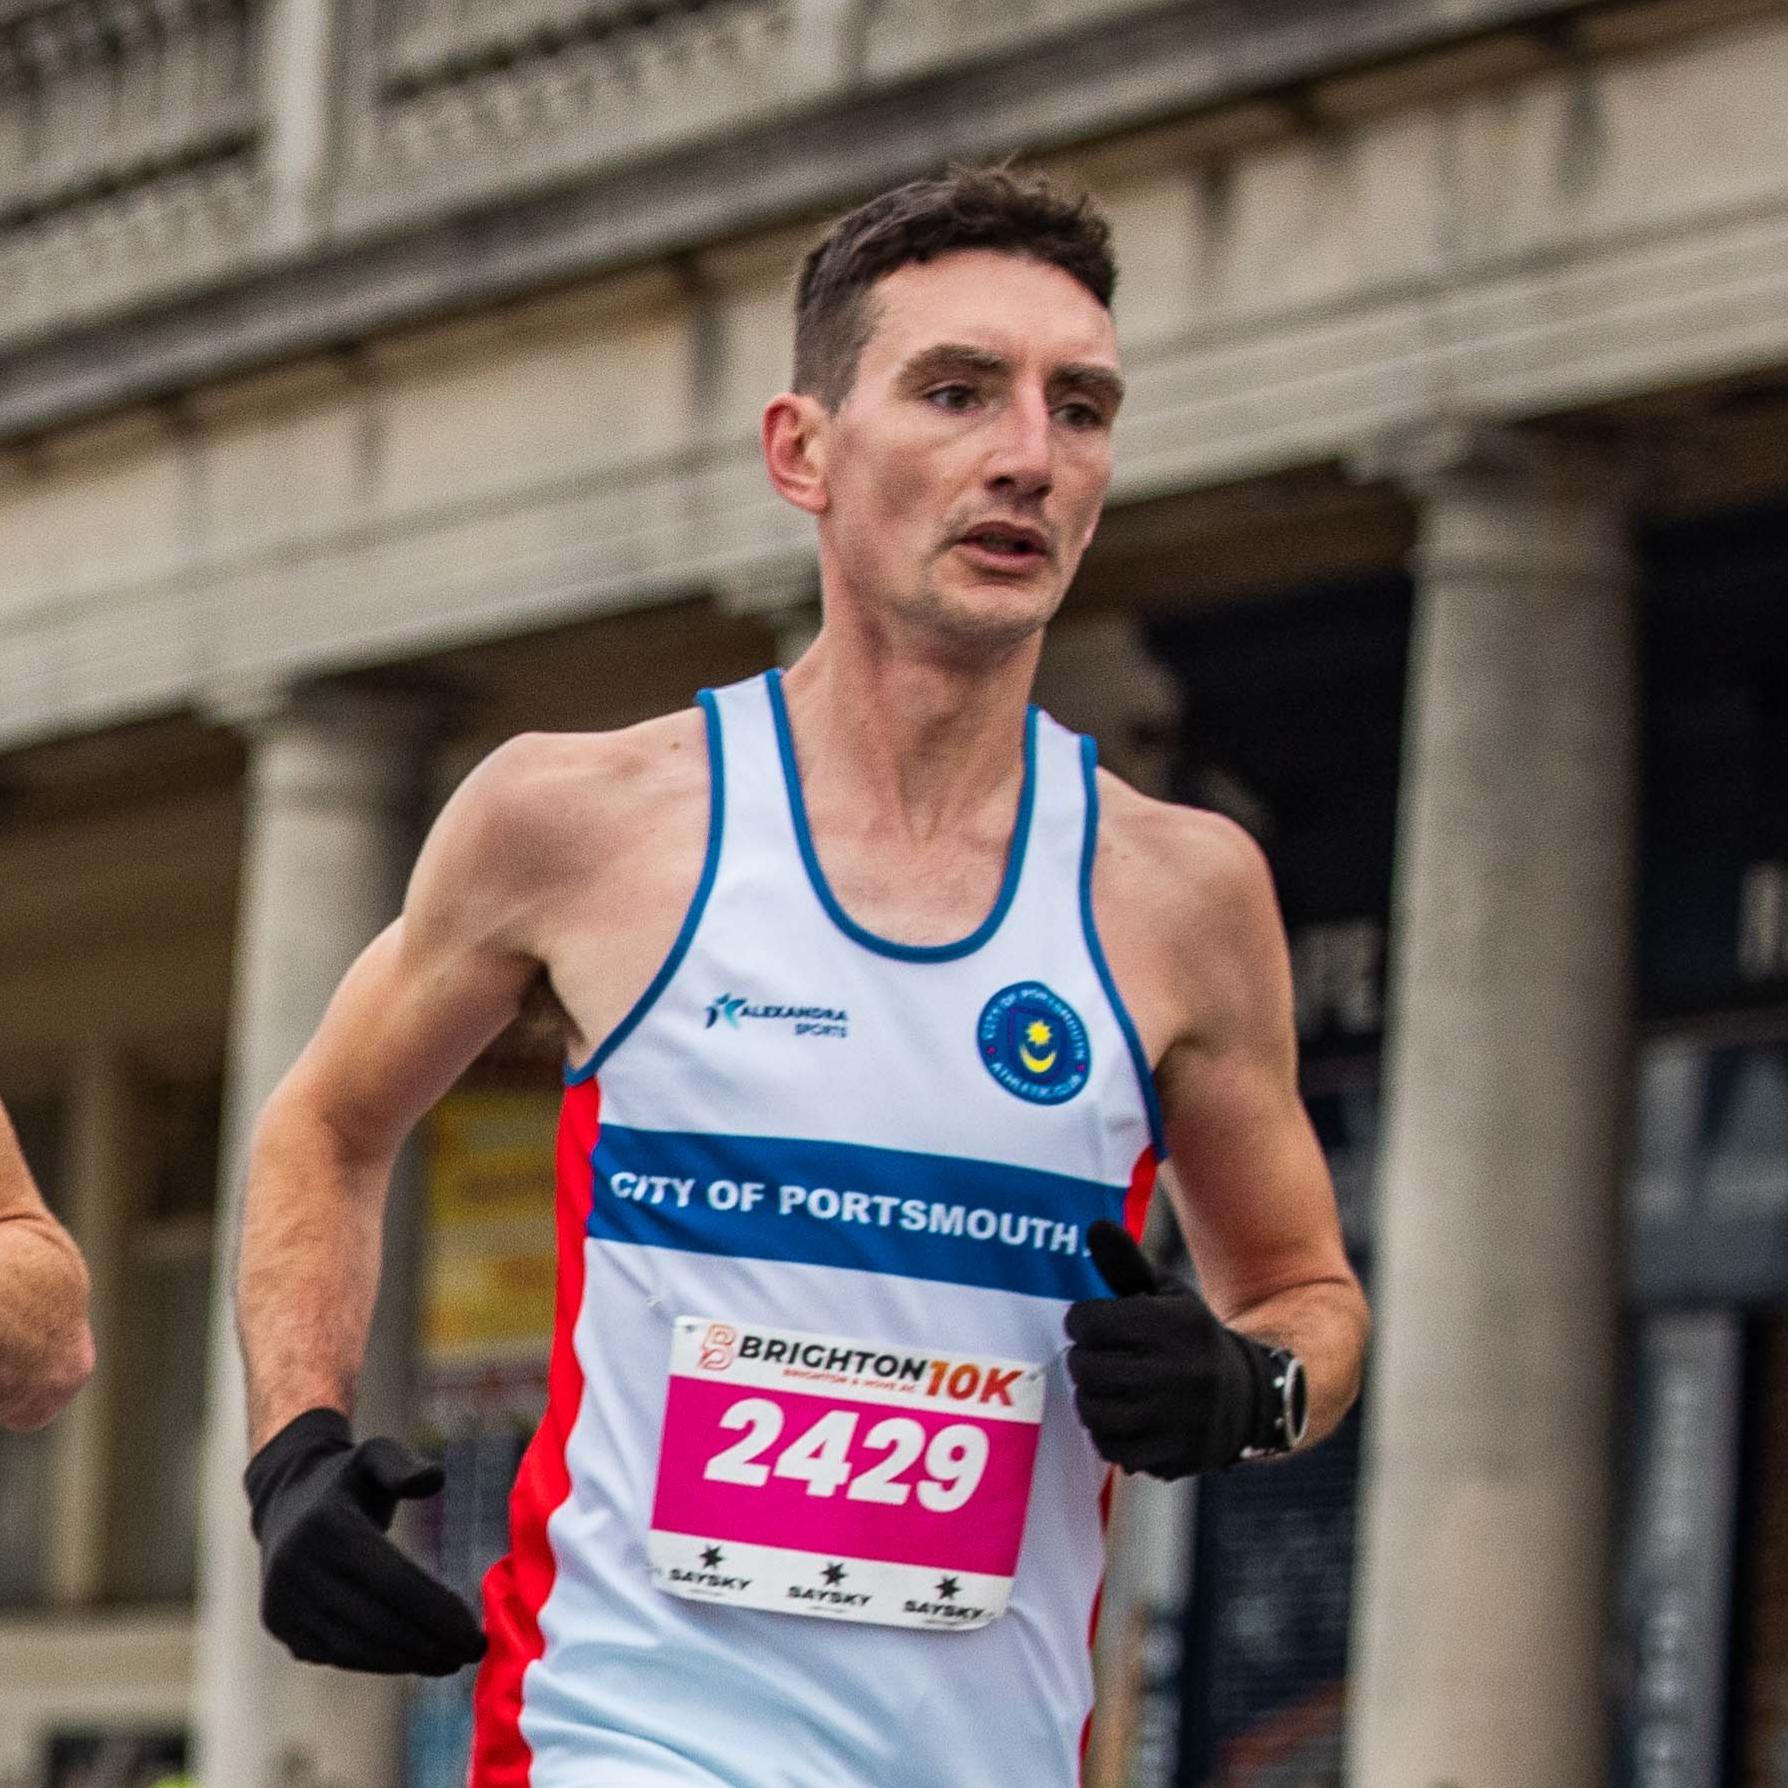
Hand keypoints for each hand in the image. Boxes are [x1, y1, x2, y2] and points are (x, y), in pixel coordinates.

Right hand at [245, 1408, 486, 1675]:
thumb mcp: (375, 1454)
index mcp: (327, 1526)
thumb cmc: (349, 1479)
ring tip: (450, 1662)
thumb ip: (404, 1466)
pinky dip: (377, 1662)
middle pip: (376, 1621)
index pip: (393, 1582)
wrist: (285, 1501)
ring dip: (406, 1661)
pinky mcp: (279, 1625)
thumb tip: (435, 1480)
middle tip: (473, 1653)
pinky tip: (414, 1659)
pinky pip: (335, 1653)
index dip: (437, 1612)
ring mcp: (282, 1602)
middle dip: (430, 1643)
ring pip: (354, 1647)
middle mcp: (297, 1568)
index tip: (476, 1633)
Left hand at [1064, 1221, 1279, 1478]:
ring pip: (1093, 1410)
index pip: (1087, 1320)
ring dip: (1091, 1397)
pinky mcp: (1174, 1455)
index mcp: (1172, 1324)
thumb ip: (1126, 1262)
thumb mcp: (1168, 1294)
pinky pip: (1112, 1449)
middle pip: (1085, 1367)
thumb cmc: (1191, 1338)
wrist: (1251, 1397)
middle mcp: (1176, 1371)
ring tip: (1108, 1386)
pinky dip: (1108, 1434)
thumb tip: (1094, 1226)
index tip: (1095, 1324)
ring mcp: (1175, 1419)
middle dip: (1083, 1359)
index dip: (1083, 1320)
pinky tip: (1124, 1416)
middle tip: (1099, 1356)